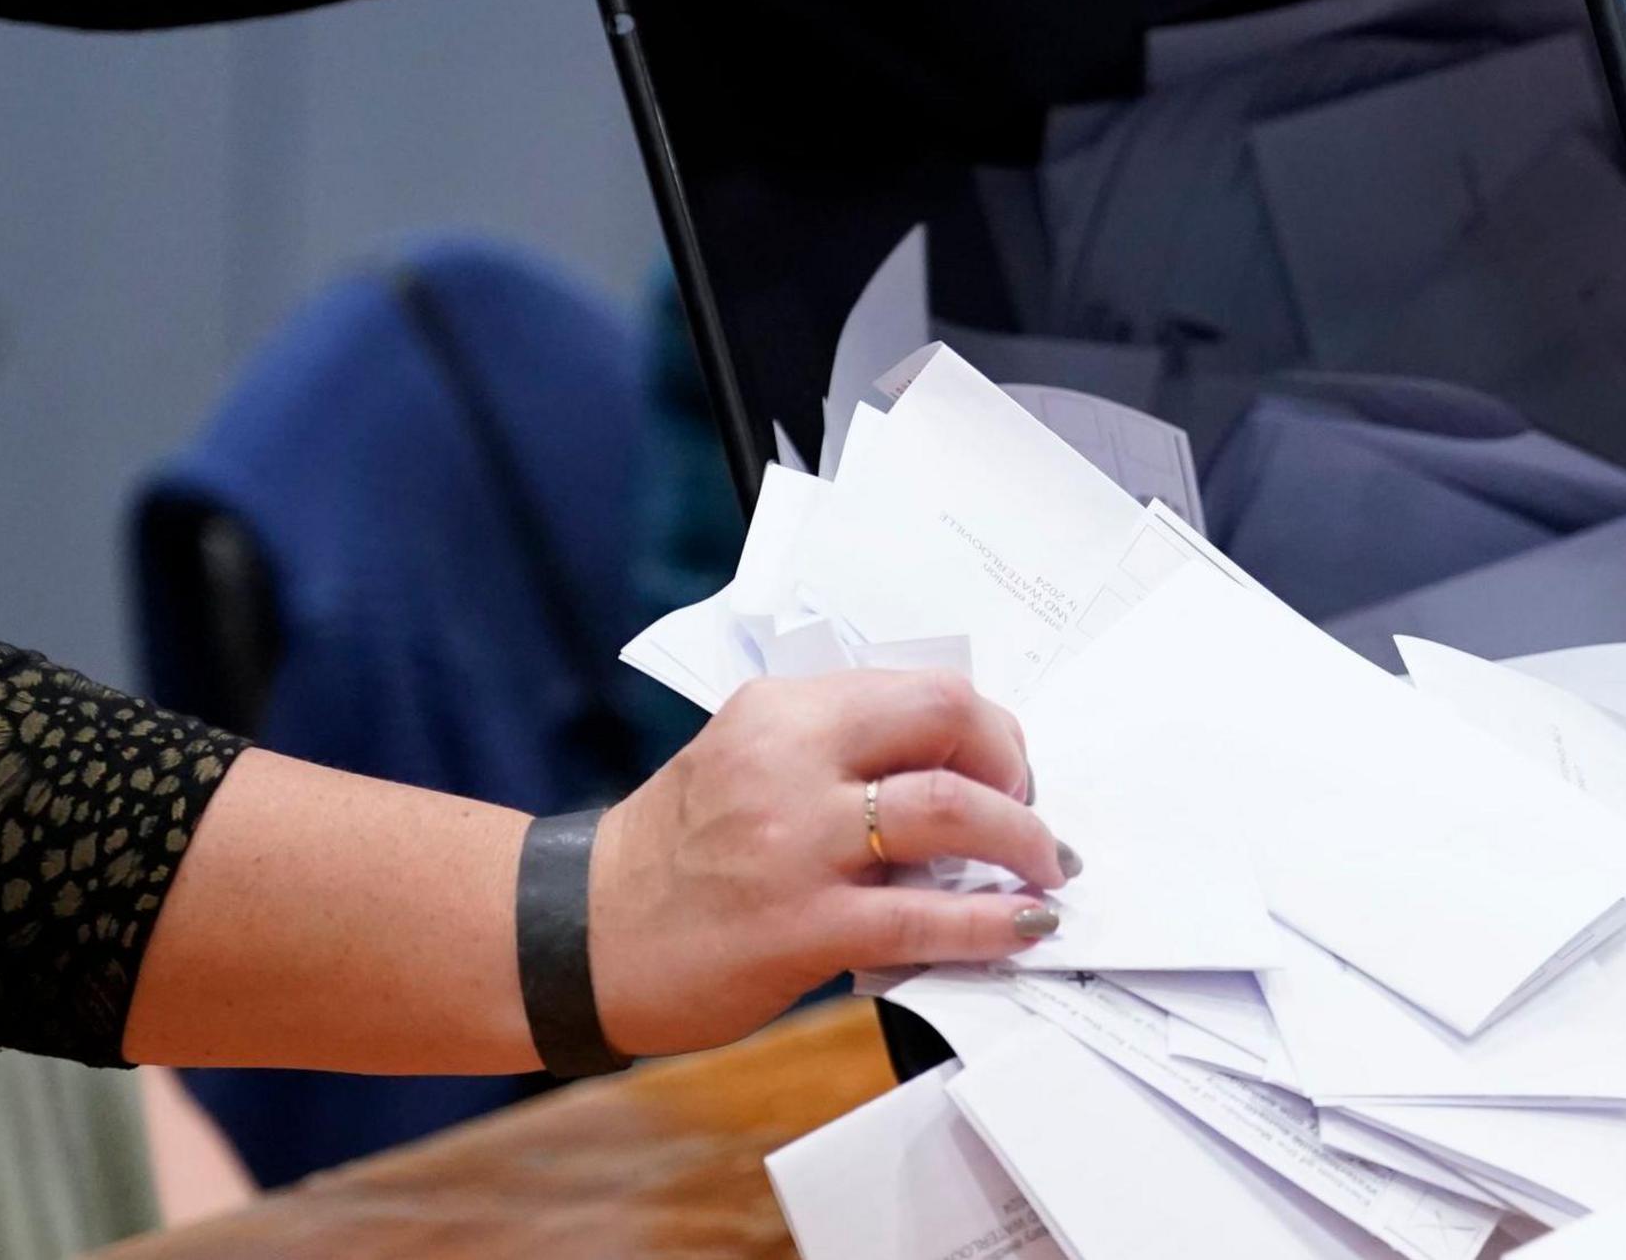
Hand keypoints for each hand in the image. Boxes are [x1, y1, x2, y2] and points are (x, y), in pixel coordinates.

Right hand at [586, 670, 1073, 1057]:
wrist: (578, 935)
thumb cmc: (674, 854)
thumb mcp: (748, 762)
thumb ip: (837, 753)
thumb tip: (951, 772)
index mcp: (781, 710)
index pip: (919, 690)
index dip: (986, 728)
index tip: (1005, 765)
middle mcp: (790, 760)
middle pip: (946, 723)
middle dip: (1013, 764)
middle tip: (1032, 811)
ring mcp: (796, 843)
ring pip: (948, 811)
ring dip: (1020, 839)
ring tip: (1046, 868)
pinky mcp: (800, 925)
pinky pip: (923, 918)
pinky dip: (990, 922)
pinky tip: (1022, 926)